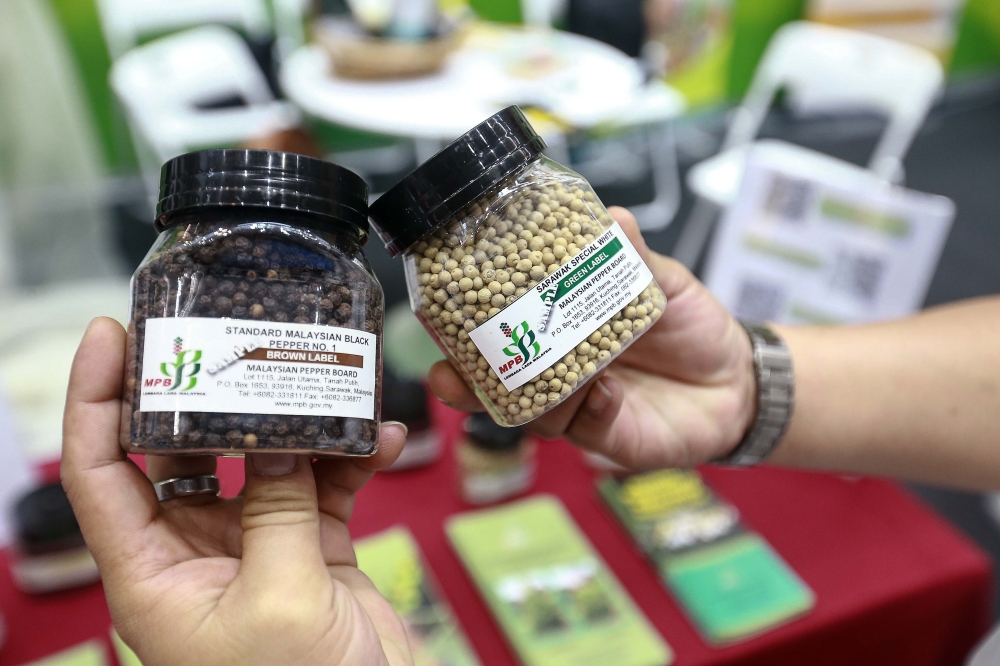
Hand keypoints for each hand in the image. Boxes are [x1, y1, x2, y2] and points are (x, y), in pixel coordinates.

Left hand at [62, 318, 412, 665]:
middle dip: (206, 391)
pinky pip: (325, 485)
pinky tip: (384, 439)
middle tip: (229, 333)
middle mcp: (195, 551)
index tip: (112, 336)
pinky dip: (352, 459)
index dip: (96, 401)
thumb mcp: (281, 599)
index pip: (101, 472)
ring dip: (297, 422)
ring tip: (327, 379)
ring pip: (263, 460)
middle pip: (182, 450)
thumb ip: (277, 508)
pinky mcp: (311, 548)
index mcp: (153, 574)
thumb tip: (276, 435)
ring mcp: (256, 546)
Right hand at [429, 207, 756, 469]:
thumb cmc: (693, 328)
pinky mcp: (612, 439)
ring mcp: (584, 410)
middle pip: (501, 387)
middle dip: (469, 387)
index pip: (505, 337)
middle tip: (450, 377)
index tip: (439, 325)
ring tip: (543, 373)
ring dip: (531, 396)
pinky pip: (586, 429)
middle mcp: (564, 375)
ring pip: (536, 414)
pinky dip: (590, 409)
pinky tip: (607, 391)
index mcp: (563, 334)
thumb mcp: (664, 284)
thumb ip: (634, 258)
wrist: (741, 378)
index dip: (467, 337)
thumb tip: (612, 215)